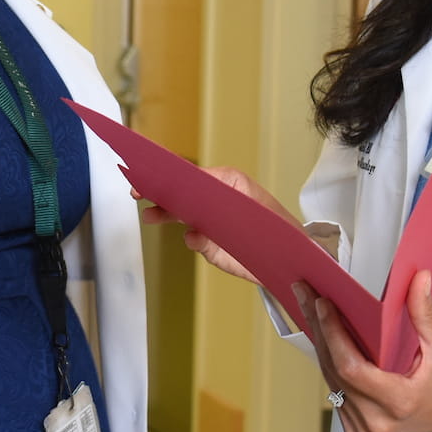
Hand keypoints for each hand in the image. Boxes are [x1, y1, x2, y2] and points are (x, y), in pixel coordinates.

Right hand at [136, 166, 299, 284]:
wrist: (293, 261)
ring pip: (182, 214)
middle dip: (160, 191)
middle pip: (182, 192)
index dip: (172, 171)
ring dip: (165, 213)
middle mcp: (216, 201)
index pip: (194, 173)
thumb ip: (222, 204)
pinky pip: (193, 239)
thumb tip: (194, 212)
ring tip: (150, 215)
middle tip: (138, 191)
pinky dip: (191, 238)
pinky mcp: (211, 245)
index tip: (153, 169)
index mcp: (229, 183)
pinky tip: (193, 236)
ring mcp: (211, 223)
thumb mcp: (252, 207)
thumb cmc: (278, 227)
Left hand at [306, 271, 431, 431]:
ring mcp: (364, 429)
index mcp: (399, 402)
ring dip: (320, 342)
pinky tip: (322, 335)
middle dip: (319, 329)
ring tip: (309, 308)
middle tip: (305, 294)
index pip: (351, 368)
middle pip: (334, 371)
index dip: (333, 335)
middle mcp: (376, 421)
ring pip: (330, 380)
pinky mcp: (357, 431)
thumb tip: (418, 278)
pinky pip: (335, 390)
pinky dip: (329, 361)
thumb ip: (426, 312)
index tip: (322, 304)